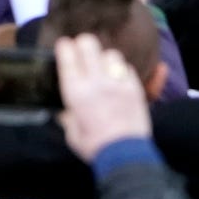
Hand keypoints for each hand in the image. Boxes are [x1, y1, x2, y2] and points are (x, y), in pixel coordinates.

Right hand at [54, 34, 151, 161]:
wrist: (125, 155)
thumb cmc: (94, 146)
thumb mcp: (71, 132)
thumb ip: (67, 116)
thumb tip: (63, 110)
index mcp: (75, 91)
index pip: (67, 54)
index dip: (64, 46)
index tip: (64, 46)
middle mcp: (96, 81)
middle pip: (89, 44)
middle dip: (83, 44)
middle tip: (82, 52)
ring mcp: (118, 83)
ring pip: (110, 53)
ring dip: (104, 58)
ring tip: (103, 67)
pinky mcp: (135, 88)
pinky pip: (127, 67)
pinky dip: (121, 70)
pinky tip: (118, 79)